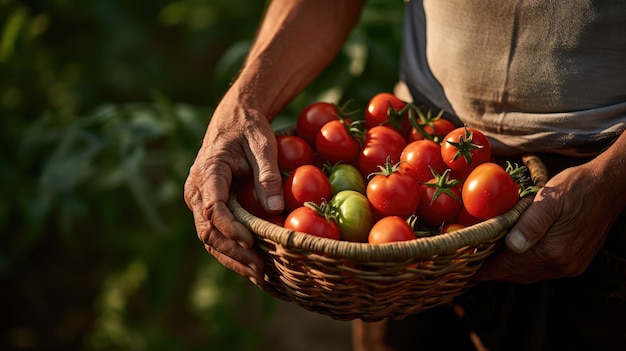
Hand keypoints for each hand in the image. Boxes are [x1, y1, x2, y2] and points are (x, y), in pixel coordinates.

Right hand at [184, 98, 283, 285]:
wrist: (233, 120)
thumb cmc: (249, 129)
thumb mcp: (263, 144)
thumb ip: (267, 174)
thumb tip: (275, 209)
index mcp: (208, 171)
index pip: (212, 207)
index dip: (230, 228)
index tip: (251, 242)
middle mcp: (197, 190)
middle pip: (208, 230)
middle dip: (232, 252)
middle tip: (259, 270)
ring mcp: (199, 201)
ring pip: (209, 238)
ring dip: (232, 258)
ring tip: (258, 276)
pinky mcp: (208, 208)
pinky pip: (216, 234)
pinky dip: (231, 252)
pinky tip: (251, 267)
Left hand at [479, 161, 623, 282]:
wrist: (609, 186)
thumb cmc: (577, 187)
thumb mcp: (549, 200)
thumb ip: (530, 224)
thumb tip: (511, 246)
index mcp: (553, 251)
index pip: (511, 267)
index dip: (488, 268)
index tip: (468, 268)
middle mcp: (562, 264)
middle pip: (519, 275)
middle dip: (496, 270)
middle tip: (474, 262)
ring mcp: (571, 265)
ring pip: (531, 274)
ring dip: (511, 269)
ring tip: (490, 258)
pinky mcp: (576, 262)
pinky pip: (544, 269)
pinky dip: (526, 265)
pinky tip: (515, 254)